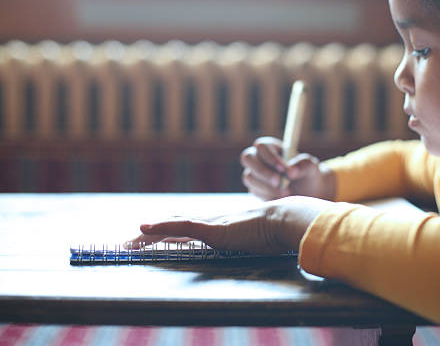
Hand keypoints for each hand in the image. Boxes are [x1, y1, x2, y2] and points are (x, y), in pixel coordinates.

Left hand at [126, 196, 330, 253]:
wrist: (285, 219)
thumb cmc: (277, 230)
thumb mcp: (259, 238)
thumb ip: (251, 240)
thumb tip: (253, 245)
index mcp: (221, 225)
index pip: (188, 228)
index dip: (169, 232)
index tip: (152, 239)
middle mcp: (211, 221)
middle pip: (174, 225)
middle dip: (151, 235)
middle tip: (129, 243)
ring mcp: (210, 224)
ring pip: (172, 226)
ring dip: (149, 234)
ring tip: (128, 242)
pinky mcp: (212, 229)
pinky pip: (181, 227)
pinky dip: (161, 227)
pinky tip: (145, 229)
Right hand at [240, 137, 335, 200]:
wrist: (309, 193)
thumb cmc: (308, 174)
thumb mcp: (311, 167)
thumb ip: (303, 165)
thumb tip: (291, 172)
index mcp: (272, 147)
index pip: (262, 146)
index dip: (270, 157)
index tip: (284, 169)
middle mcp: (259, 159)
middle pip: (247, 158)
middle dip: (262, 170)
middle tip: (278, 182)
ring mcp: (255, 174)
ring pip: (249, 177)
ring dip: (266, 186)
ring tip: (286, 193)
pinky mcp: (255, 189)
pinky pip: (254, 191)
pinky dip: (268, 195)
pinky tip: (282, 198)